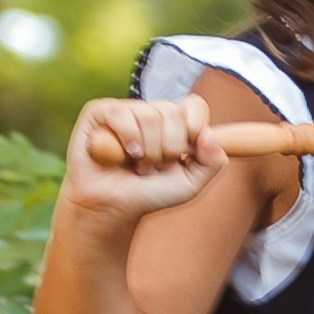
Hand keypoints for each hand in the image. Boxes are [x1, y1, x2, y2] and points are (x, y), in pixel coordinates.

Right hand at [60, 94, 227, 226]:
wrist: (112, 208)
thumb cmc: (149, 193)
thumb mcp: (191, 184)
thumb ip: (213, 162)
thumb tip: (208, 134)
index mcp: (176, 123)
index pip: (195, 106)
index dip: (194, 129)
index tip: (184, 154)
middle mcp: (152, 111)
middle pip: (173, 113)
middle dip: (168, 150)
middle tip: (153, 166)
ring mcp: (126, 110)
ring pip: (149, 116)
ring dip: (146, 152)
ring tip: (137, 165)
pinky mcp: (100, 112)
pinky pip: (122, 115)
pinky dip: (126, 140)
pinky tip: (120, 155)